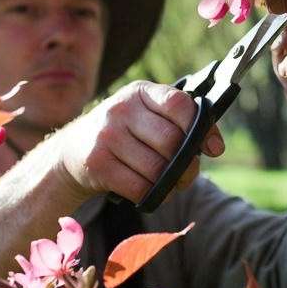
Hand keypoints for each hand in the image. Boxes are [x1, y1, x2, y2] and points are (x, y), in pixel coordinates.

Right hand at [48, 81, 224, 202]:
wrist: (71, 151)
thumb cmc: (123, 132)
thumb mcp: (147, 116)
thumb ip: (181, 123)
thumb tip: (215, 146)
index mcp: (139, 92)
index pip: (179, 104)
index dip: (201, 127)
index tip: (213, 147)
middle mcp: (121, 109)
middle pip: (171, 141)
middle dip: (188, 164)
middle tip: (189, 173)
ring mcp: (107, 136)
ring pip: (157, 168)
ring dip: (172, 183)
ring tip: (172, 183)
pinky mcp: (98, 163)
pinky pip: (140, 187)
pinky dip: (154, 195)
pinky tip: (153, 192)